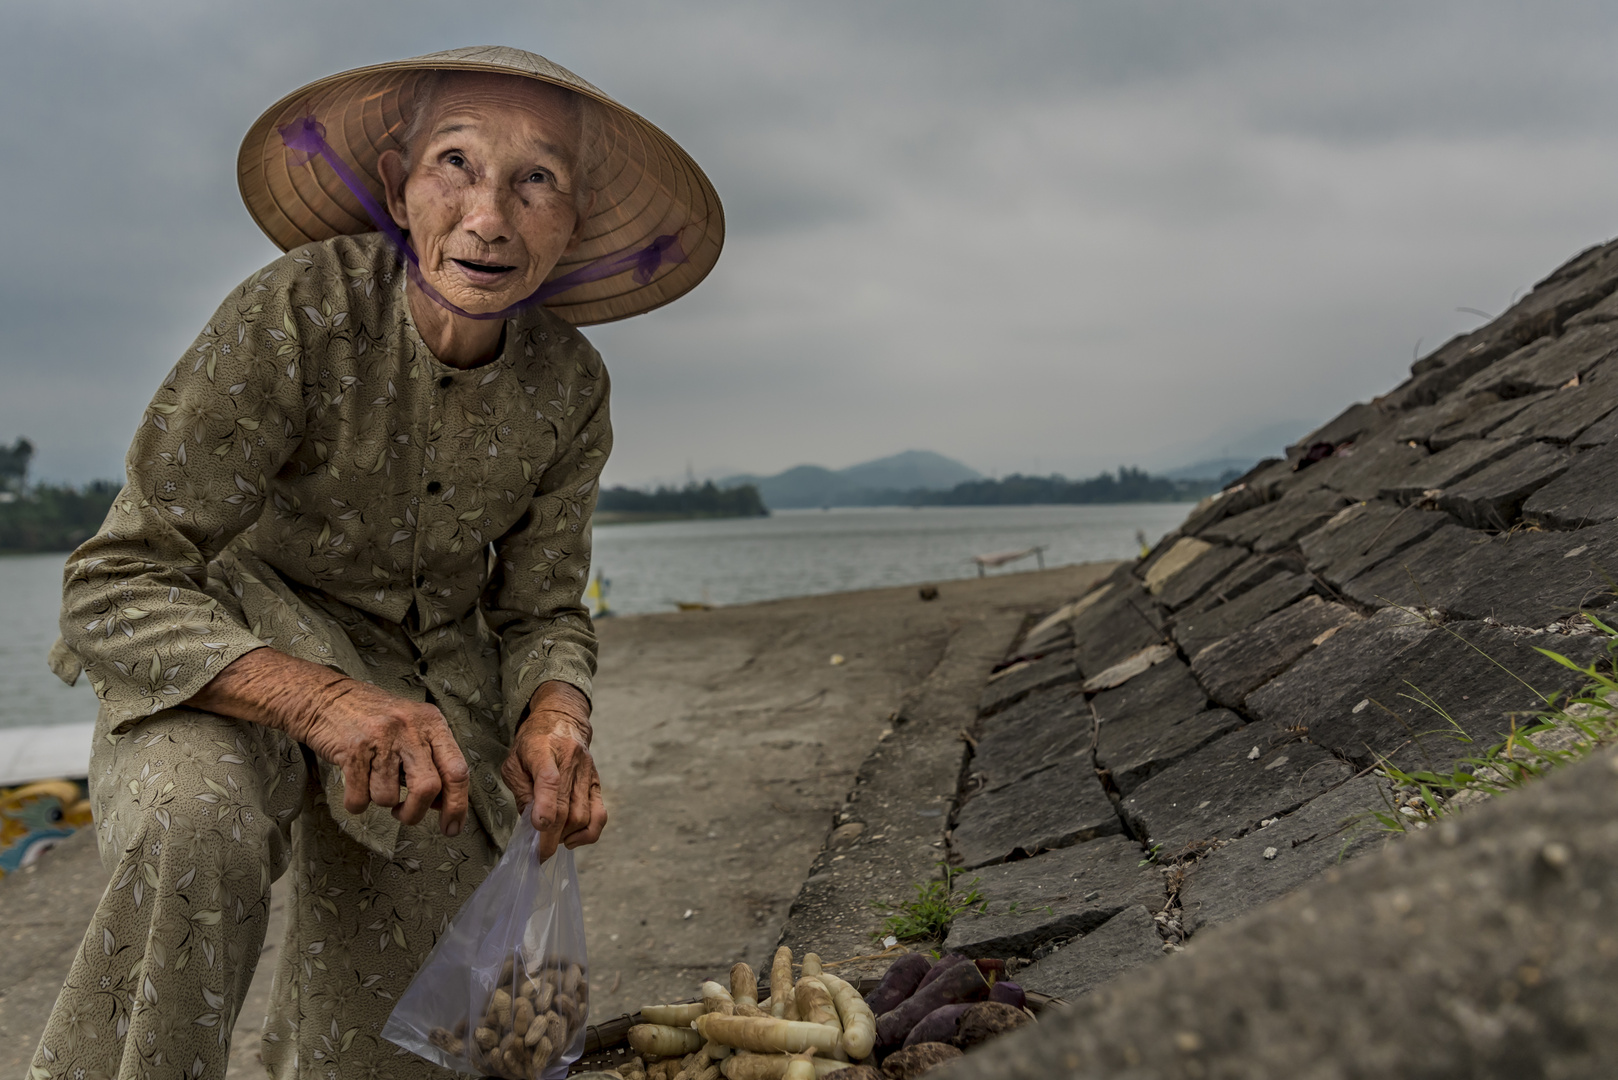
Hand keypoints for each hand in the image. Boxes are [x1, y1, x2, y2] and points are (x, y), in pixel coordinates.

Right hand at [186, 648, 469, 835]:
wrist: (324, 697)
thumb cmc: (373, 719)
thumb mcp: (412, 728)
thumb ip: (431, 760)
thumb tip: (445, 805)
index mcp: (432, 723)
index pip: (457, 770)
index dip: (458, 805)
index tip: (451, 829)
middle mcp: (410, 728)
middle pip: (428, 788)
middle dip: (416, 813)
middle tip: (403, 815)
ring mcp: (381, 738)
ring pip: (388, 797)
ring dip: (380, 802)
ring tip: (373, 783)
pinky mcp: (352, 750)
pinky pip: (359, 798)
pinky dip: (356, 803)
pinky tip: (355, 786)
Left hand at [501, 682, 606, 858]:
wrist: (562, 720)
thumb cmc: (532, 743)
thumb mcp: (514, 761)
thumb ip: (521, 790)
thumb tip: (531, 823)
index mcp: (543, 750)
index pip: (549, 779)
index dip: (546, 806)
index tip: (538, 828)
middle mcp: (570, 760)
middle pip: (566, 806)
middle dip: (552, 837)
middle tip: (539, 855)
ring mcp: (587, 772)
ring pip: (583, 815)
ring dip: (567, 836)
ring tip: (552, 840)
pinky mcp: (597, 782)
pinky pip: (600, 814)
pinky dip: (588, 834)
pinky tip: (572, 839)